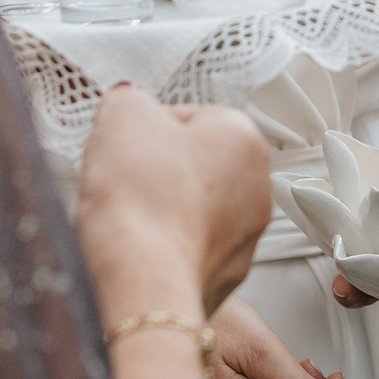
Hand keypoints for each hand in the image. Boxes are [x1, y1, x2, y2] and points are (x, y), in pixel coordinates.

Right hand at [77, 84, 269, 320]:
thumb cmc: (142, 201)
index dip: (144, 128)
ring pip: (188, 211)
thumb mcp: (122, 113)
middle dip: (154, 171)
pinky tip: (135, 249)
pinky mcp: (220, 280)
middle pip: (192, 166)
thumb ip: (127, 98)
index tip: (125, 142)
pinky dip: (158, 250)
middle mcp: (256, 191)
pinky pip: (181, 252)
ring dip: (157, 211)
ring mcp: (242, 240)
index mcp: (244, 140)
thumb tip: (126, 104)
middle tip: (123, 179)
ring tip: (127, 218)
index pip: (188, 117)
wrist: (141, 280)